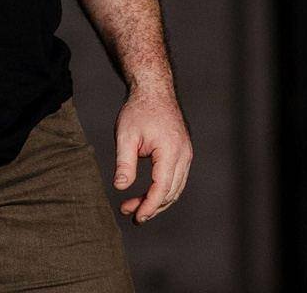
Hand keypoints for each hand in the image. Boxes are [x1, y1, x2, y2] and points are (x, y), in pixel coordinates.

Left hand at [112, 84, 191, 223]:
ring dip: (157, 200)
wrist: (154, 89)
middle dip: (151, 206)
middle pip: (170, 192)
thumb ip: (124, 162)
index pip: (162, 188)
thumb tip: (121, 187)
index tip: (136, 217)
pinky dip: (163, 189)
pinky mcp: (183, 152)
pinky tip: (147, 192)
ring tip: (134, 205)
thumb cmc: (138, 109)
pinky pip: (176, 178)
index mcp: (170, 151)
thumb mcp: (125, 134)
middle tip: (129, 212)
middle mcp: (183, 155)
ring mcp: (186, 154)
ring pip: (175, 188)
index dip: (149, 206)